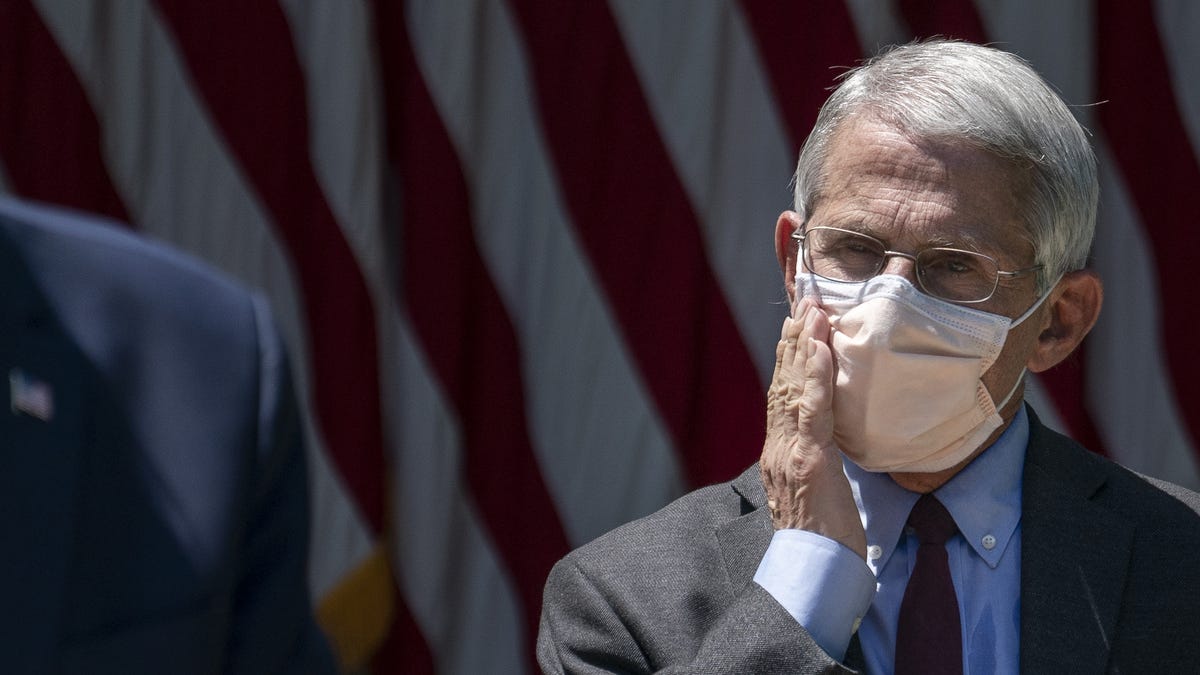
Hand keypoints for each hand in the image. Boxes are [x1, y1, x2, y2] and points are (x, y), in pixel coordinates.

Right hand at [760, 298, 866, 559]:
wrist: (812, 572)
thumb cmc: (821, 542)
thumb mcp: (813, 495)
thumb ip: (813, 465)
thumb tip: (824, 446)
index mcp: (778, 455)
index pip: (780, 398)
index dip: (788, 361)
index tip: (796, 329)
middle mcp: (776, 448)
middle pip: (782, 384)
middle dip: (793, 341)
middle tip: (804, 304)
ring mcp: (789, 452)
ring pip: (793, 388)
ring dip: (804, 345)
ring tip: (812, 311)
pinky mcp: (809, 460)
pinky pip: (812, 408)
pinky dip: (815, 374)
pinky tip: (821, 346)